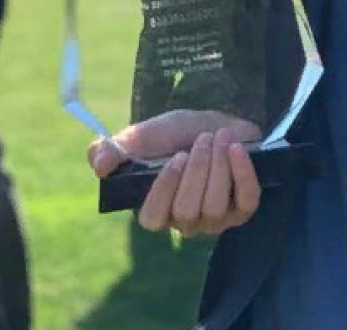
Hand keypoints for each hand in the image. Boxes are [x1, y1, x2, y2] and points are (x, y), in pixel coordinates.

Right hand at [87, 110, 261, 235]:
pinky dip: (243, 173)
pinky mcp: (243, 209)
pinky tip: (236, 149)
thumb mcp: (141, 136)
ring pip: (215, 206)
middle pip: (188, 211)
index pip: (153, 219)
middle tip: (202, 140)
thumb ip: (113, 149)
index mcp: (156, 209)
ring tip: (218, 136)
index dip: (164, 191)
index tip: (175, 158)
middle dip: (197, 170)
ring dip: (219, 166)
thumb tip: (99, 166)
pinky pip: (247, 201)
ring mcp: (215, 220)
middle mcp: (185, 222)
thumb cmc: (174, 135)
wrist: (213, 124)